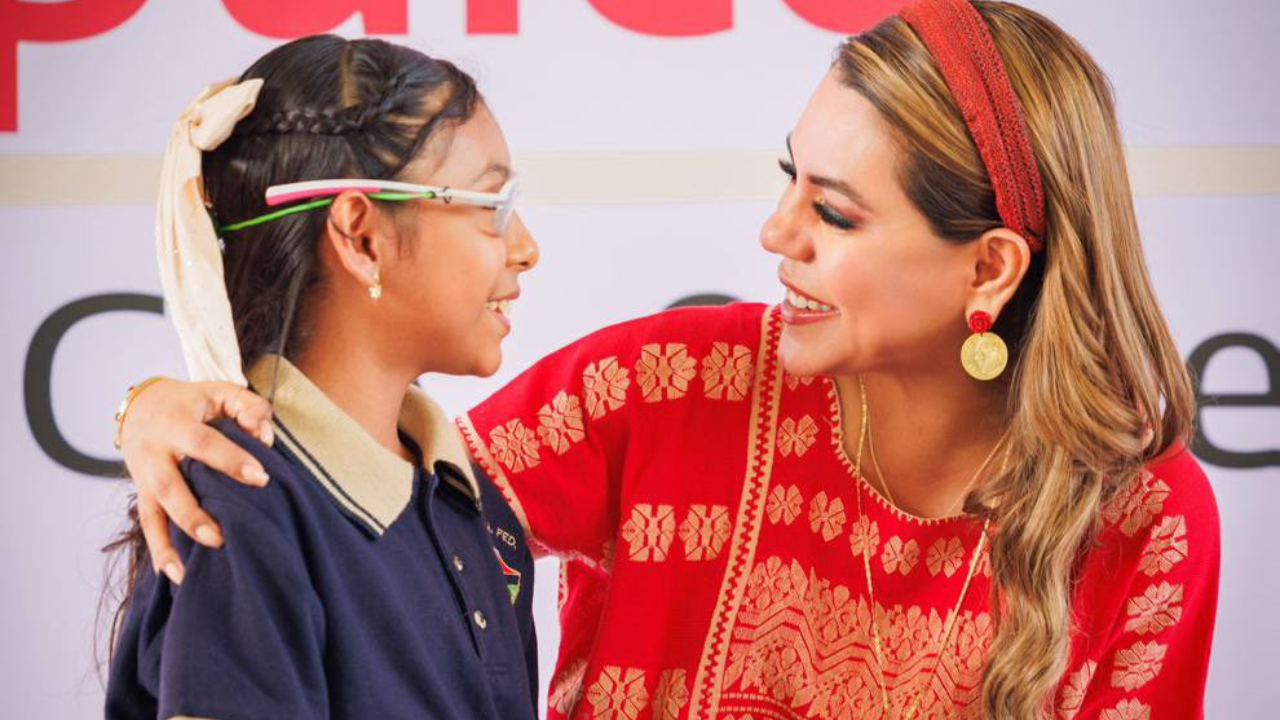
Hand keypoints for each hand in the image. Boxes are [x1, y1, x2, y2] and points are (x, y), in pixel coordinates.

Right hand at [119, 378, 273, 583]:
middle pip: (170, 487)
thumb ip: (247, 405)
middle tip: (225, 535)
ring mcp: (143, 477)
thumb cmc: (192, 402)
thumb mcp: (219, 391)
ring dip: (173, 543)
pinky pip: (148, 528)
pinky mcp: (142, 495)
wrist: (142, 407)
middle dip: (194, 513)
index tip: (261, 478)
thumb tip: (263, 434)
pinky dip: (161, 554)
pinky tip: (177, 578)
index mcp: (174, 423)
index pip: (203, 443)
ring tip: (197, 569)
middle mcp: (153, 453)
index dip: (231, 460)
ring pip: (153, 514)